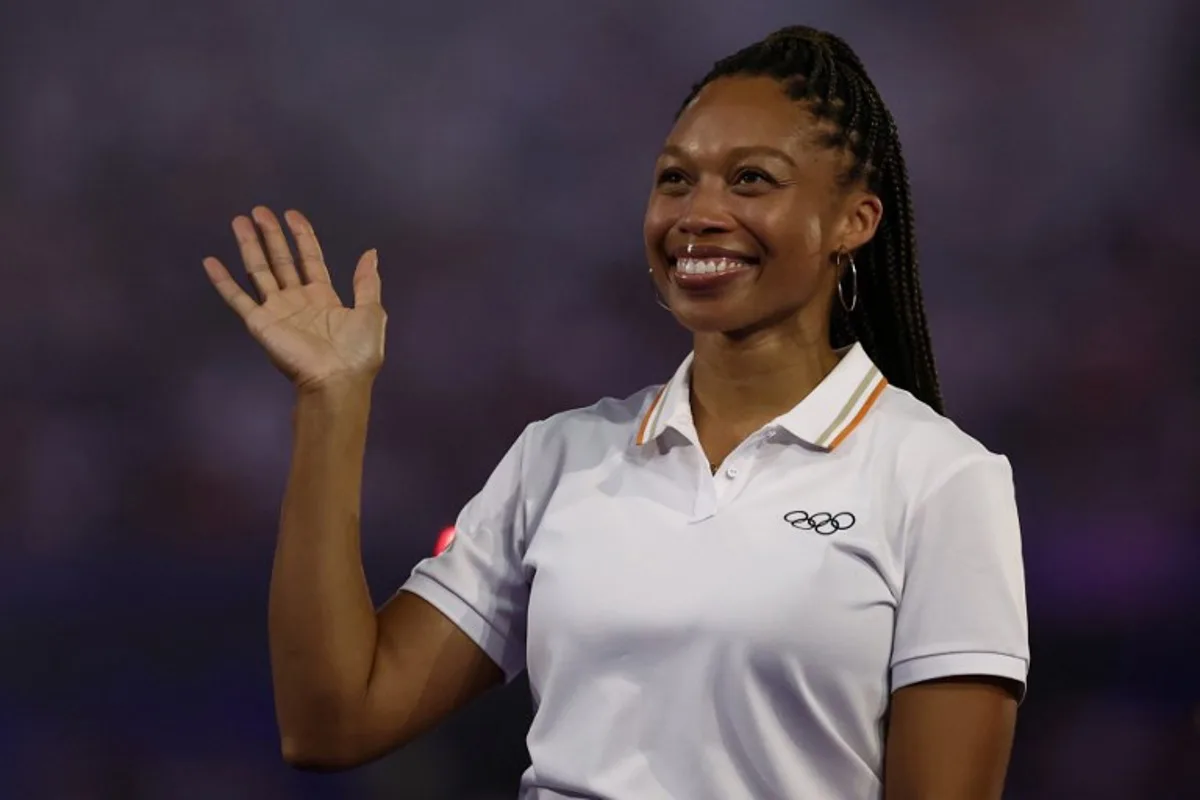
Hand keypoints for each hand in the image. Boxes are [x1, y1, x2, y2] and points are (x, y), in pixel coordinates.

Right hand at [204, 207, 385, 391]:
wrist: (337, 380)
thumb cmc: (357, 351)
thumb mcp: (372, 312)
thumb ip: (367, 282)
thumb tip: (371, 252)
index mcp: (324, 296)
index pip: (310, 258)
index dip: (302, 236)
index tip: (292, 214)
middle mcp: (298, 299)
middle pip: (281, 260)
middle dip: (272, 235)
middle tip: (260, 210)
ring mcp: (277, 310)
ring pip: (259, 270)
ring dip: (249, 246)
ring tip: (239, 221)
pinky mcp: (260, 323)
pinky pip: (238, 298)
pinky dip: (223, 281)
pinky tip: (210, 261)